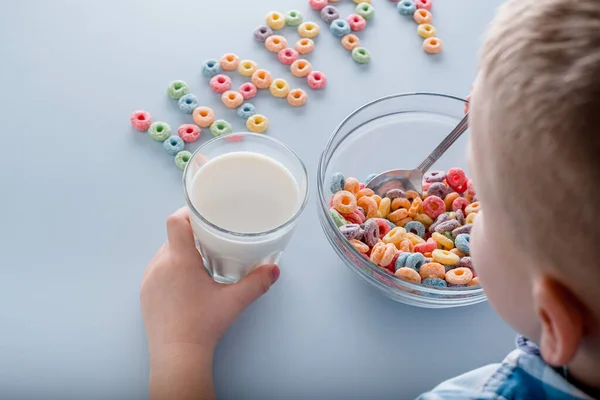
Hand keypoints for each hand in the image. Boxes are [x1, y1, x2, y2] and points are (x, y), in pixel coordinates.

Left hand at [141, 207, 279, 399]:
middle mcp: (160, 265)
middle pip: (173, 237)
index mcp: (179, 260)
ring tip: (201, 261)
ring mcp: (149, 280)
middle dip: (191, 235)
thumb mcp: (234, 301)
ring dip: (180, 253)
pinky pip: (157, 270)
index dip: (188, 212)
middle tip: (211, 239)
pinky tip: (186, 282)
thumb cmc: (203, 326)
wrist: (177, 356)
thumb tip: (275, 270)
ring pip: (165, 253)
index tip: (203, 213)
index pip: (176, 221)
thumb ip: (257, 282)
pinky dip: (171, 269)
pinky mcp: (146, 294)